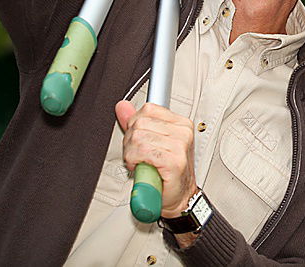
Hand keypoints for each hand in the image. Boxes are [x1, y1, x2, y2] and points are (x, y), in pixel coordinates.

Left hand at [115, 101, 197, 217]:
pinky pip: (142, 151)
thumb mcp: (151, 143)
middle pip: (139, 123)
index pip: (148, 109)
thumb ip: (136, 122)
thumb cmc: (167, 174)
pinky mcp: (174, 160)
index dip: (135, 126)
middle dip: (130, 142)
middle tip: (138, 156)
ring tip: (141, 163)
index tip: (139, 142)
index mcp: (181, 123)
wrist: (180, 199)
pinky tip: (142, 168)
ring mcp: (180, 145)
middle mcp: (183, 132)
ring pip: (138, 137)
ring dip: (131, 154)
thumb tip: (122, 106)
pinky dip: (135, 161)